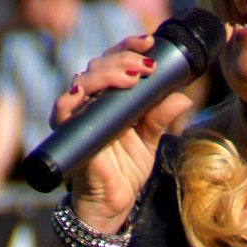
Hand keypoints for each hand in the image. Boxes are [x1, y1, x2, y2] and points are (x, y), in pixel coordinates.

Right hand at [50, 31, 202, 231]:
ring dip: (107, 73)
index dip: (130, 46)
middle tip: (145, 66)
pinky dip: (70, 99)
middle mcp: (92, 101)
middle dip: (124, 57)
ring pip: (84, 79)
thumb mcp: (149, 140)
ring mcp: (79, 115)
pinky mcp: (69, 133)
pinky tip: (83, 93)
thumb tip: (184, 96)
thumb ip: (161, 117)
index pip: (115, 59)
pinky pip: (62, 110)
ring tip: (131, 77)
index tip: (150, 42)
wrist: (112, 204)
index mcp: (111, 96)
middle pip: (100, 63)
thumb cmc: (126, 170)